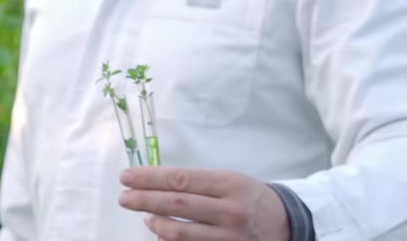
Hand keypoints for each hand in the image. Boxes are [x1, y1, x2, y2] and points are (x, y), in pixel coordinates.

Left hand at [118, 167, 289, 240]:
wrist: (287, 223)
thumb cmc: (248, 196)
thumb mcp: (229, 180)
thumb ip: (196, 183)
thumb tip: (154, 184)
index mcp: (228, 184)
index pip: (181, 179)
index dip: (150, 178)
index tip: (127, 177)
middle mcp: (229, 211)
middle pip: (177, 206)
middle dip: (144, 200)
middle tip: (123, 198)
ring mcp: (229, 237)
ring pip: (180, 234)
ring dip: (156, 225)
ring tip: (146, 217)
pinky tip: (162, 233)